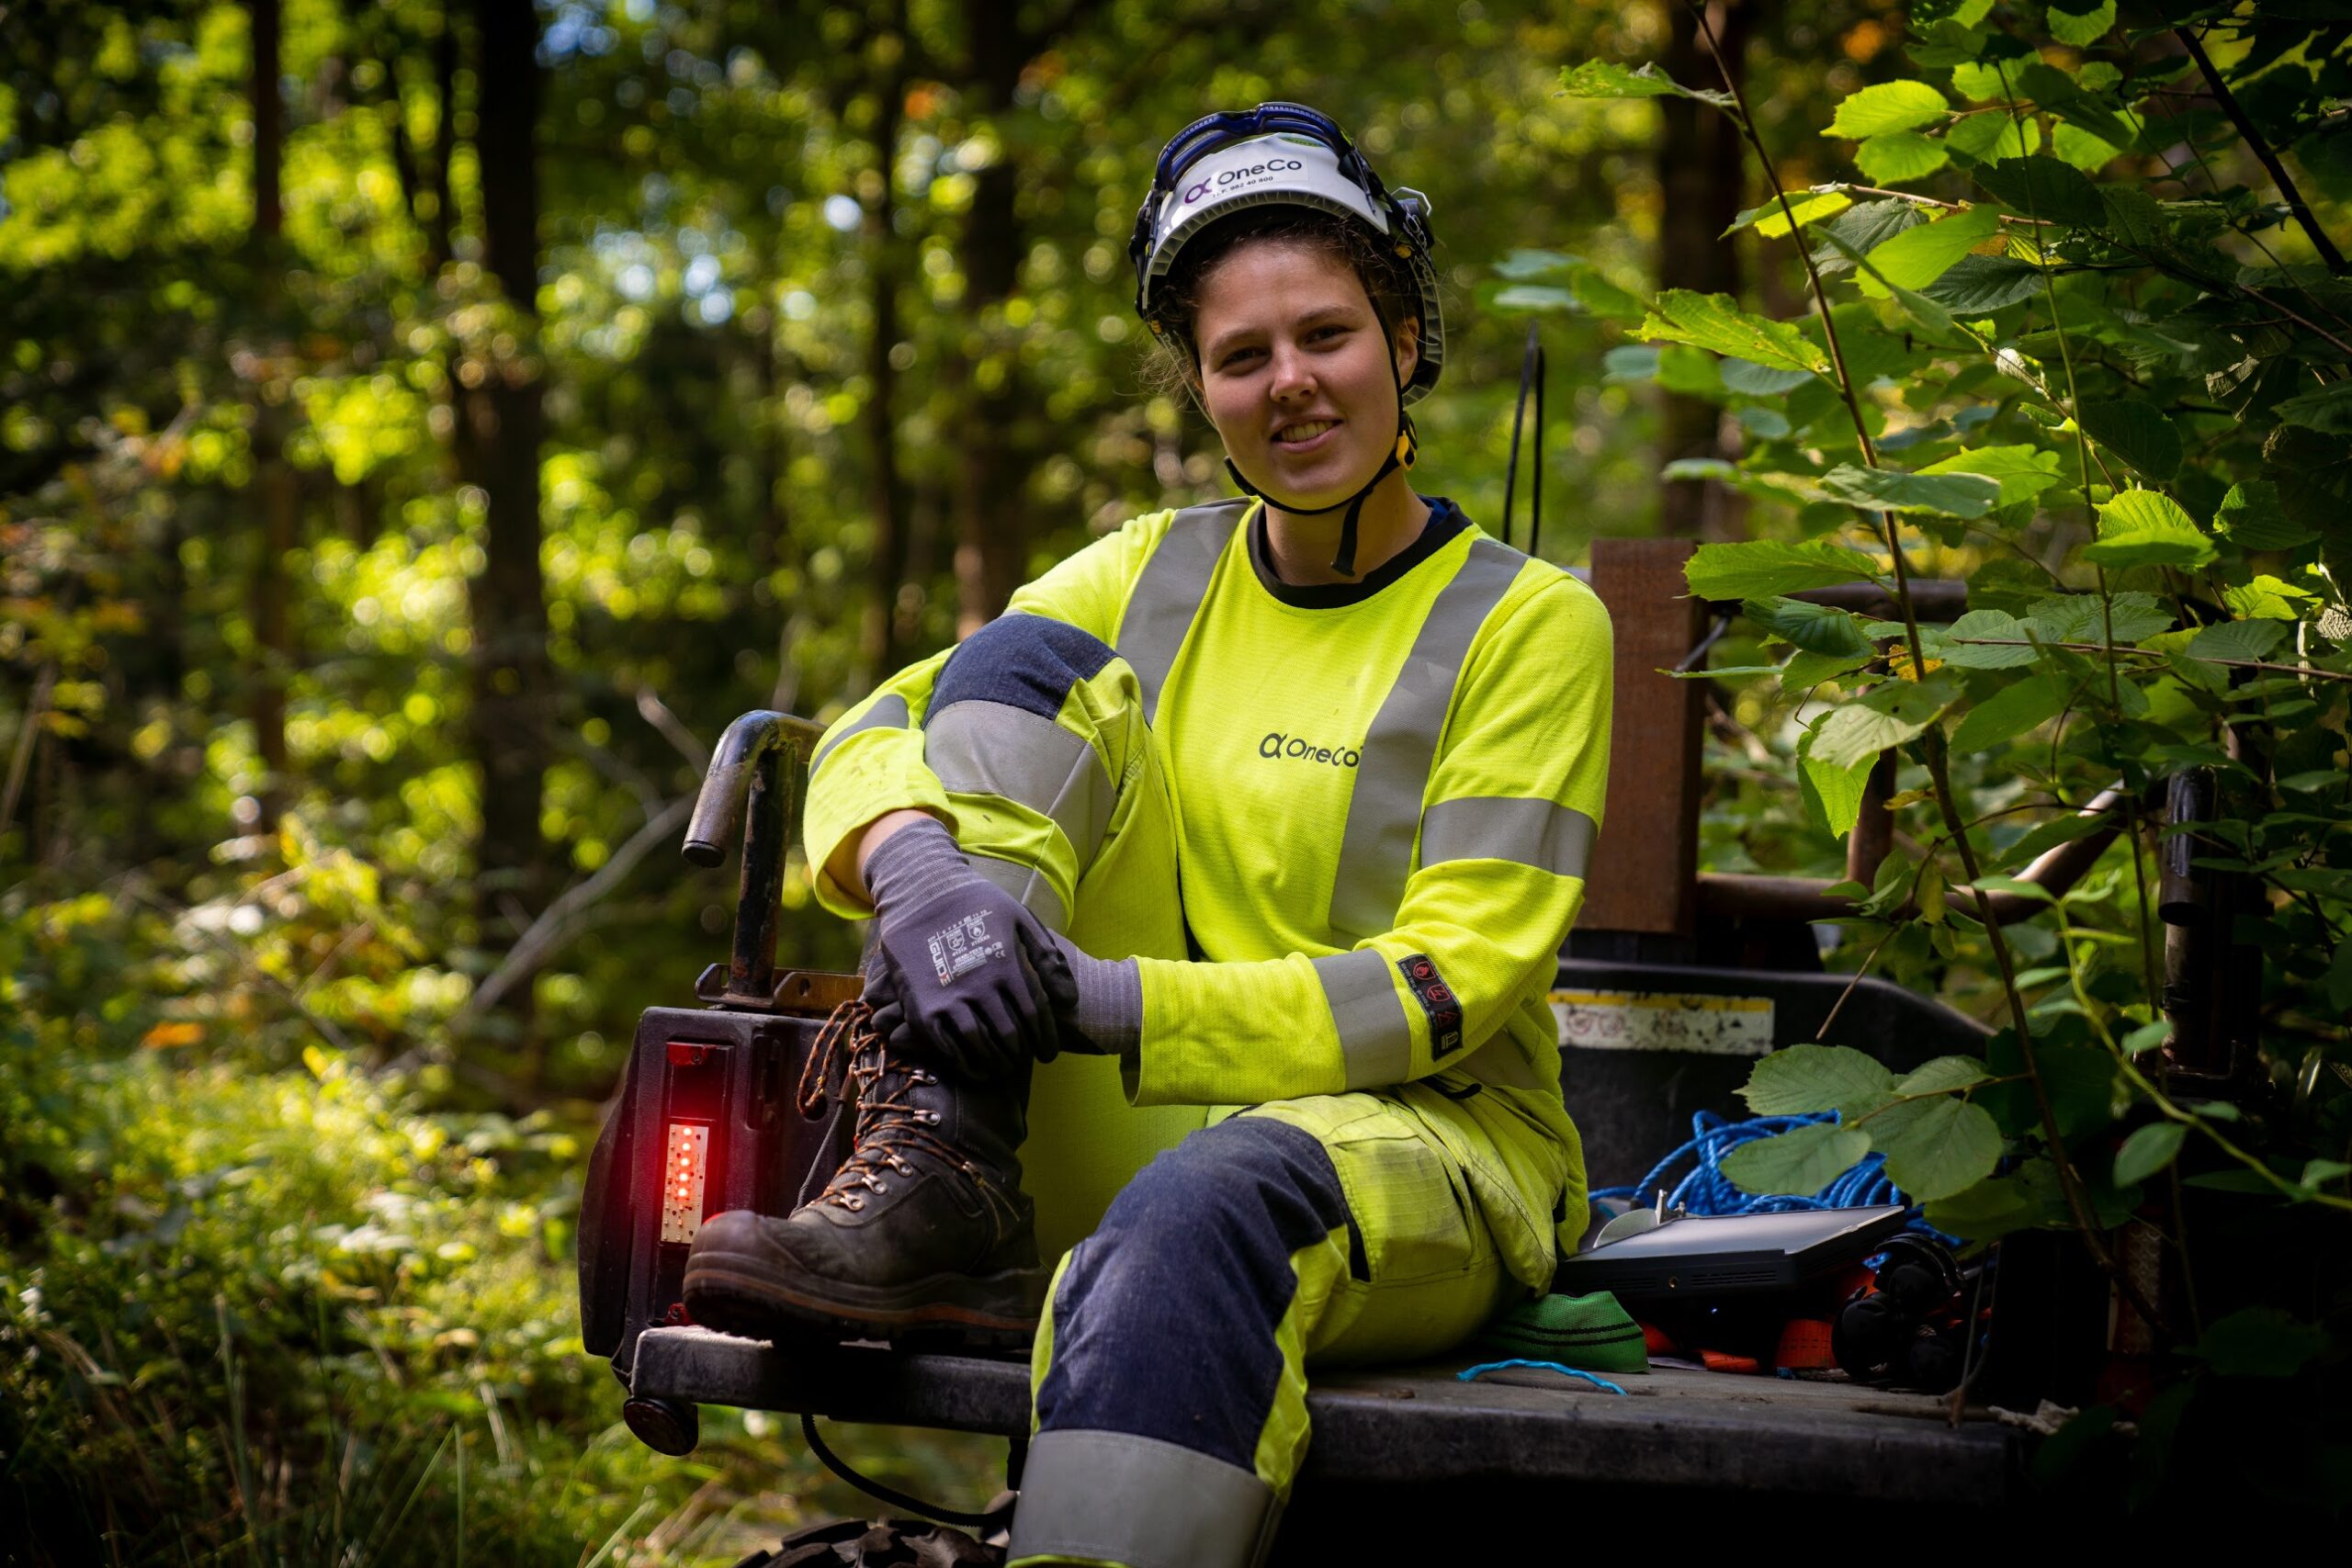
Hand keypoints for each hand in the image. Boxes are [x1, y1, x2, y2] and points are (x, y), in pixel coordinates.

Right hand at [862, 821, 1076, 1078]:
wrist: (920, 892)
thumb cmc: (976, 904)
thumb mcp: (1019, 918)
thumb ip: (1048, 957)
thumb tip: (1070, 1000)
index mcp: (1006, 965)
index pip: (1035, 1015)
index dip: (1046, 1039)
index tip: (1048, 1052)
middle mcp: (979, 985)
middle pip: (1011, 1035)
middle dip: (1023, 1053)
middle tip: (1026, 1059)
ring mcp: (949, 999)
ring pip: (981, 1046)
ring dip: (997, 1063)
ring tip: (1004, 1066)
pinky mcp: (923, 1008)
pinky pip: (947, 1047)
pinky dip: (966, 1064)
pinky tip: (976, 1068)